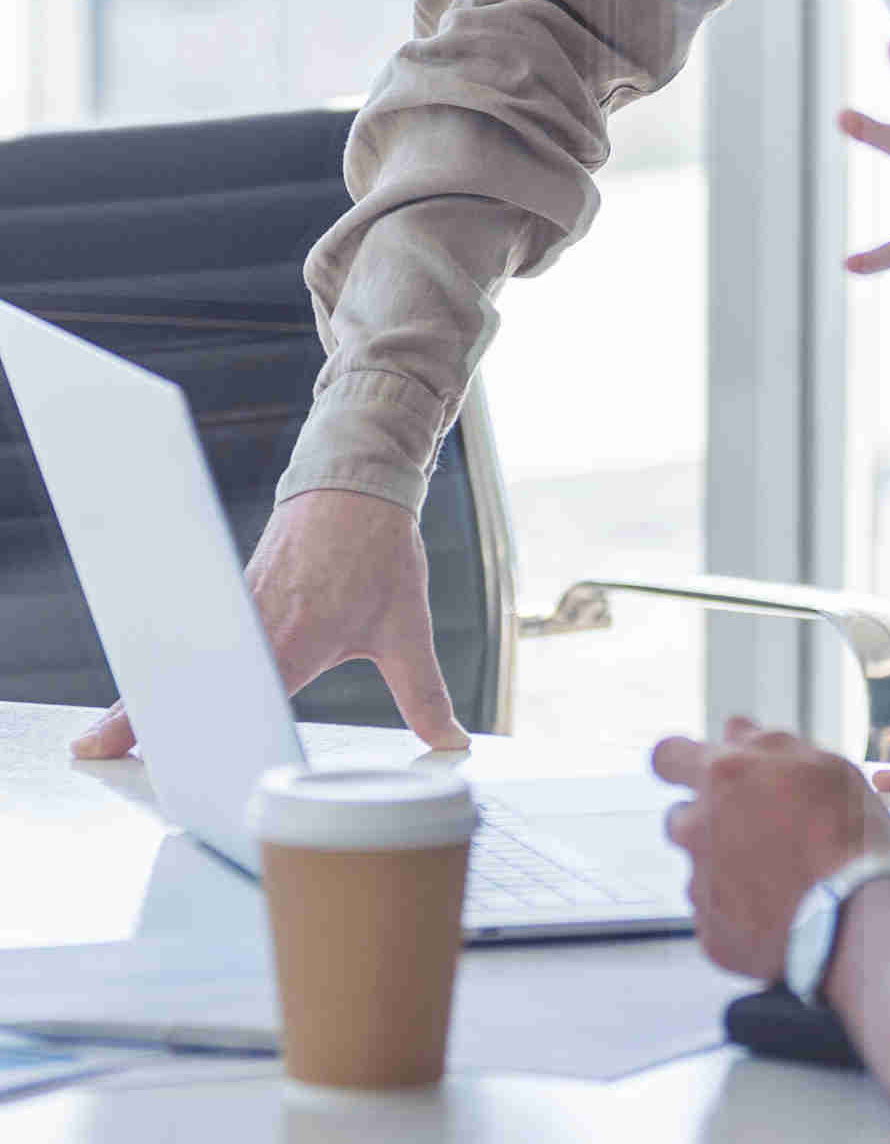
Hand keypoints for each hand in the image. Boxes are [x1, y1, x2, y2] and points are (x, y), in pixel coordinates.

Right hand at [71, 488, 468, 759]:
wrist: (357, 478)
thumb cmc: (381, 549)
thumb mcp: (406, 626)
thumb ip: (424, 691)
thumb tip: (451, 742)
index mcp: (295, 638)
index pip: (239, 695)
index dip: (202, 729)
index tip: (162, 753)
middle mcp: (256, 624)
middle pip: (195, 680)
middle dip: (146, 717)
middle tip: (97, 752)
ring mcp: (238, 606)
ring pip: (187, 658)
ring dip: (148, 694)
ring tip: (100, 738)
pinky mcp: (234, 595)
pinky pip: (195, 637)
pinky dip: (167, 667)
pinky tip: (141, 696)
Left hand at [653, 717, 889, 977]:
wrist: (856, 919)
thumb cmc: (848, 834)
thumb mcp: (823, 765)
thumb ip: (768, 743)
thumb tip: (733, 730)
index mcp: (722, 776)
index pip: (666, 756)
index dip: (680, 764)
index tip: (698, 773)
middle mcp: (697, 828)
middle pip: (679, 818)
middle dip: (707, 820)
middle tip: (758, 831)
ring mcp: (700, 885)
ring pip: (698, 868)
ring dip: (725, 867)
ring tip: (778, 878)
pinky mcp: (709, 935)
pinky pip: (715, 915)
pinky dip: (738, 911)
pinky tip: (779, 911)